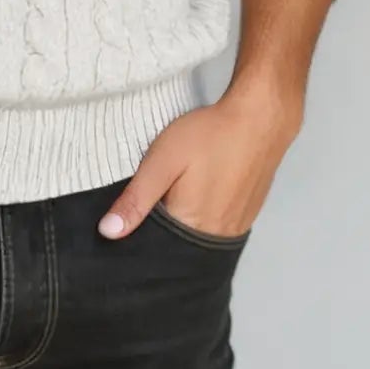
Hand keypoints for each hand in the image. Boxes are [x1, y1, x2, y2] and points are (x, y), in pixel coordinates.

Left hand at [97, 84, 301, 240]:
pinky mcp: (247, 214)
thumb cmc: (209, 136)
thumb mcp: (163, 160)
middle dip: (160, 235)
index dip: (137, 238)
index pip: (156, 250)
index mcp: (190, 227)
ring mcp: (236, 227)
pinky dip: (201, 220)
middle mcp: (216, 236)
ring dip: (182, 227)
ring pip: (198, 238)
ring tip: (168, 202)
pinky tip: (193, 199)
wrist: (261, 118)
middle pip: (179, 248)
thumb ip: (137, 198)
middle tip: (145, 206)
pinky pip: (217, 228)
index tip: (121, 225)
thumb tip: (108, 233)